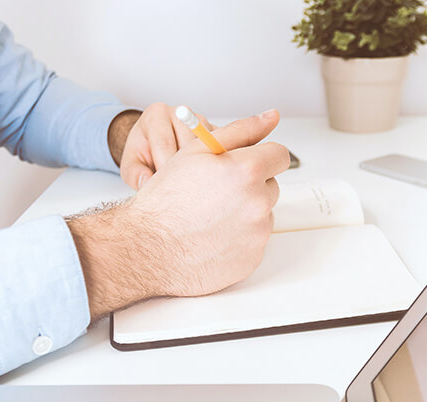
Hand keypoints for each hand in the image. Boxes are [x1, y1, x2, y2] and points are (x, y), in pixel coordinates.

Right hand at [68, 109, 287, 319]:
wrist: (147, 248)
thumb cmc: (166, 199)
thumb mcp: (197, 151)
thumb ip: (240, 131)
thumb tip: (271, 117)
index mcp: (247, 170)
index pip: (279, 155)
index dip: (260, 157)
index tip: (246, 164)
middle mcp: (258, 203)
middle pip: (271, 186)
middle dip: (250, 186)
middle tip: (216, 193)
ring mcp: (257, 234)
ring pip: (263, 214)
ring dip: (245, 212)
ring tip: (211, 216)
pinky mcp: (253, 259)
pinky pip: (255, 241)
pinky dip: (239, 238)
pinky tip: (212, 236)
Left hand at [118, 102, 214, 190]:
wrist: (155, 144)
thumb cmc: (143, 153)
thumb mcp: (131, 165)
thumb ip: (135, 174)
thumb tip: (147, 183)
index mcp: (156, 114)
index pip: (164, 142)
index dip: (165, 168)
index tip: (165, 187)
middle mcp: (180, 112)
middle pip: (188, 145)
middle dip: (184, 170)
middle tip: (179, 189)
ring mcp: (200, 120)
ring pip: (207, 148)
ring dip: (201, 168)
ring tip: (191, 184)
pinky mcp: (216, 130)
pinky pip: (220, 149)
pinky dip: (214, 165)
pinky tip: (204, 177)